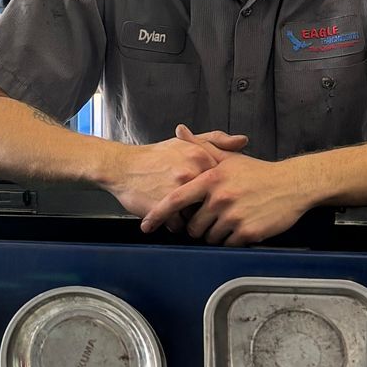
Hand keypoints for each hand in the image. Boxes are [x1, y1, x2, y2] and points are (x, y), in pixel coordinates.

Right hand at [102, 124, 239, 221]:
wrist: (122, 167)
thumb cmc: (155, 157)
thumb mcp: (186, 143)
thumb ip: (217, 140)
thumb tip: (243, 141)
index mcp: (200, 157)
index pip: (222, 183)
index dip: (216, 190)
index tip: (210, 192)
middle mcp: (191, 173)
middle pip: (211, 201)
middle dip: (205, 206)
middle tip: (196, 204)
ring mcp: (177, 191)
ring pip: (197, 216)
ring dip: (190, 217)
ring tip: (179, 208)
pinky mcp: (164, 208)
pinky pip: (179, 226)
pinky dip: (174, 223)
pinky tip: (168, 213)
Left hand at [140, 151, 320, 246]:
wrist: (292, 185)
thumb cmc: (257, 173)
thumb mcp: (228, 158)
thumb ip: (200, 146)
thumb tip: (179, 130)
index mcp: (211, 179)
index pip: (176, 200)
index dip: (158, 214)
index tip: (146, 225)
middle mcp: (220, 198)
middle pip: (193, 226)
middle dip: (198, 227)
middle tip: (212, 219)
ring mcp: (234, 216)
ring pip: (210, 237)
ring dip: (216, 234)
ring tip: (230, 220)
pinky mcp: (248, 232)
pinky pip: (228, 244)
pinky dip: (232, 240)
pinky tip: (241, 227)